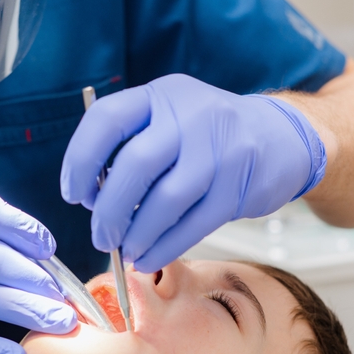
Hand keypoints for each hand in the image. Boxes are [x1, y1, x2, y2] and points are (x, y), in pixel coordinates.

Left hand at [61, 74, 325, 271]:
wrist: (280, 138)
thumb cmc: (206, 138)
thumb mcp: (169, 120)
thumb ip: (130, 147)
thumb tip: (93, 200)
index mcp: (161, 95)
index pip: (106, 119)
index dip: (80, 160)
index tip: (73, 194)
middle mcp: (190, 115)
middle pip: (135, 164)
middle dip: (109, 210)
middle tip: (101, 236)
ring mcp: (220, 150)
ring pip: (167, 200)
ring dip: (138, 234)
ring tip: (126, 251)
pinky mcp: (239, 186)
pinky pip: (194, 224)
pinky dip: (165, 247)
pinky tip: (149, 257)